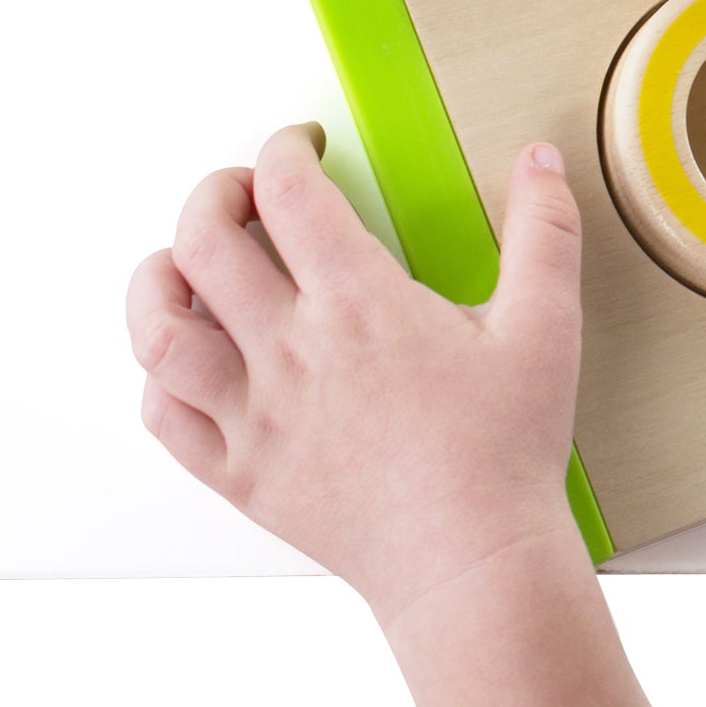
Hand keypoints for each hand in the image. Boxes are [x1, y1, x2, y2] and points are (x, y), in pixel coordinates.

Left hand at [126, 124, 585, 627]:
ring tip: (188, 261)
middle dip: (214, 193)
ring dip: (160, 278)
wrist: (472, 561)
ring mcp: (257, 416)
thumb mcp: (546, 324)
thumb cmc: (505, 450)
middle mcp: (292, 352)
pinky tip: (191, 357)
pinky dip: (161, 374)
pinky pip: (166, 416)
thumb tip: (539, 161)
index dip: (285, 149)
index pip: (289, 193)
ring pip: (159, 330)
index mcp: (359, 304)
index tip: (303, 145)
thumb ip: (545, 230)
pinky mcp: (242, 474)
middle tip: (244, 189)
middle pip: (203, 243)